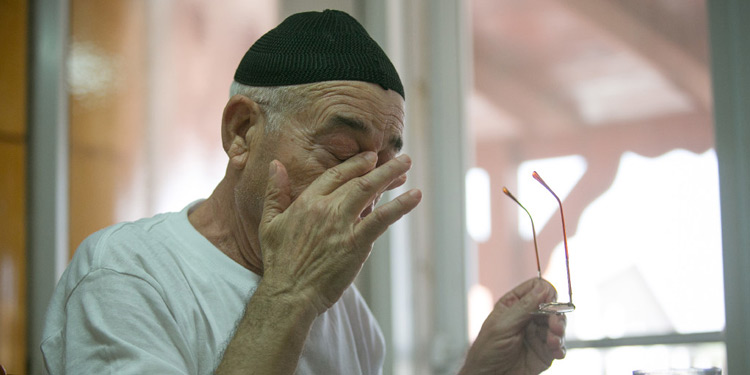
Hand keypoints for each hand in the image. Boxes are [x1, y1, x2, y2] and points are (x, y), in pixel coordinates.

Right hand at [258, 151, 421, 314]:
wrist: (289, 293)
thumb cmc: (279, 263)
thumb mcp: (269, 223)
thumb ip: (275, 192)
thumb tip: (275, 164)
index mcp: (306, 202)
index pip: (335, 175)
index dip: (355, 164)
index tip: (370, 158)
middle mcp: (326, 208)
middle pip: (357, 180)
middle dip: (380, 166)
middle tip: (399, 158)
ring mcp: (342, 225)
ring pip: (370, 191)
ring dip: (391, 175)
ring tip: (407, 164)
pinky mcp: (355, 244)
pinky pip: (381, 219)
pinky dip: (400, 206)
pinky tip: (415, 196)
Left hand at [460, 278, 566, 374]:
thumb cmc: (487, 351)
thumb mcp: (503, 326)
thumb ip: (524, 307)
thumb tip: (543, 288)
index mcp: (514, 305)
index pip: (536, 288)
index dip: (545, 292)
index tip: (548, 302)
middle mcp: (528, 317)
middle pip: (552, 306)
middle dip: (556, 315)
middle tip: (554, 326)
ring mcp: (538, 334)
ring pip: (558, 325)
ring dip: (559, 332)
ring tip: (553, 342)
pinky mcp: (545, 351)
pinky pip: (559, 345)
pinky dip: (561, 347)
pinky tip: (556, 351)